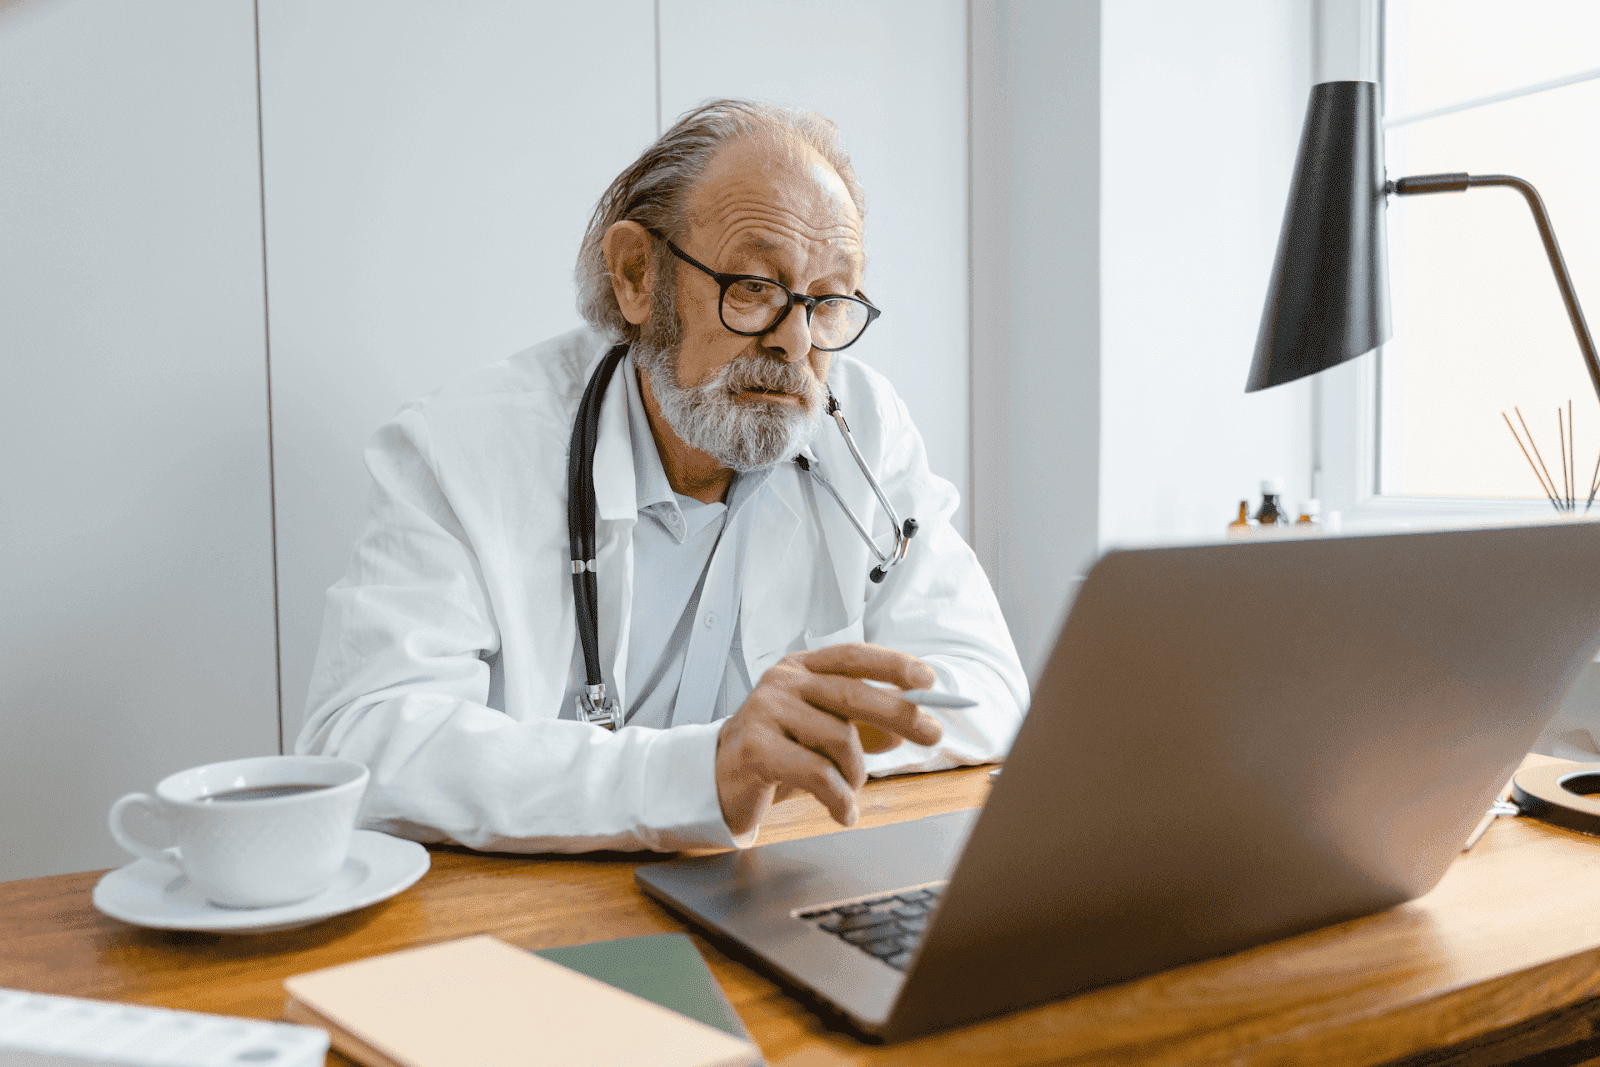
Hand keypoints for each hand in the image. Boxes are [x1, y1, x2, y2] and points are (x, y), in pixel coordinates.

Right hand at [715, 643, 942, 836]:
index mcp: (800, 668)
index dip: (892, 664)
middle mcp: (782, 682)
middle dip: (900, 714)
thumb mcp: (821, 733)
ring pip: (839, 737)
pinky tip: (843, 812)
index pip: (852, 656)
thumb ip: (861, 727)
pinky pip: (818, 773)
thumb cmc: (776, 751)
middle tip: (933, 734)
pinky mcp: (757, 747)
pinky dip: (839, 798)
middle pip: (853, 693)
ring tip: (849, 789)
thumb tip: (907, 730)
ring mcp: (766, 711)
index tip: (928, 680)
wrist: (719, 778)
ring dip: (856, 772)